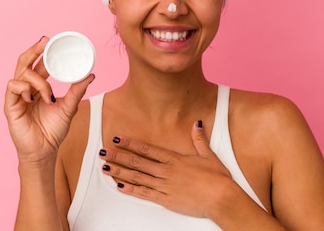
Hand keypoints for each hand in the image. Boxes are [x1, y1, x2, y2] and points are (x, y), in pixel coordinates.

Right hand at [4, 36, 94, 164]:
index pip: (38, 64)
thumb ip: (77, 91)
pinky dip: (23, 87)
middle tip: (45, 42)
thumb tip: (90, 75)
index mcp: (38, 87)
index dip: (43, 52)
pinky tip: (32, 97)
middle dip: (34, 50)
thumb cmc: (53, 130)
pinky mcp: (10, 106)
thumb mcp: (69, 107)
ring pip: (21, 74)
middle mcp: (26, 89)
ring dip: (37, 80)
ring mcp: (17, 97)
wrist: (45, 151)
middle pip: (24, 63)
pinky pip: (12, 88)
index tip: (51, 41)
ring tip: (48, 94)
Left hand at [98, 121, 234, 217]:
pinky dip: (131, 190)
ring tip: (106, 167)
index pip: (147, 149)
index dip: (131, 143)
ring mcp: (164, 186)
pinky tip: (119, 186)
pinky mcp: (165, 199)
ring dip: (120, 171)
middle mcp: (166, 171)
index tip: (117, 139)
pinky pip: (144, 194)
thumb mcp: (208, 155)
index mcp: (175, 158)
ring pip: (137, 177)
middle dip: (119, 156)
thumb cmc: (217, 178)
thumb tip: (196, 124)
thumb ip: (199, 139)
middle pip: (137, 161)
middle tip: (103, 152)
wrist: (221, 198)